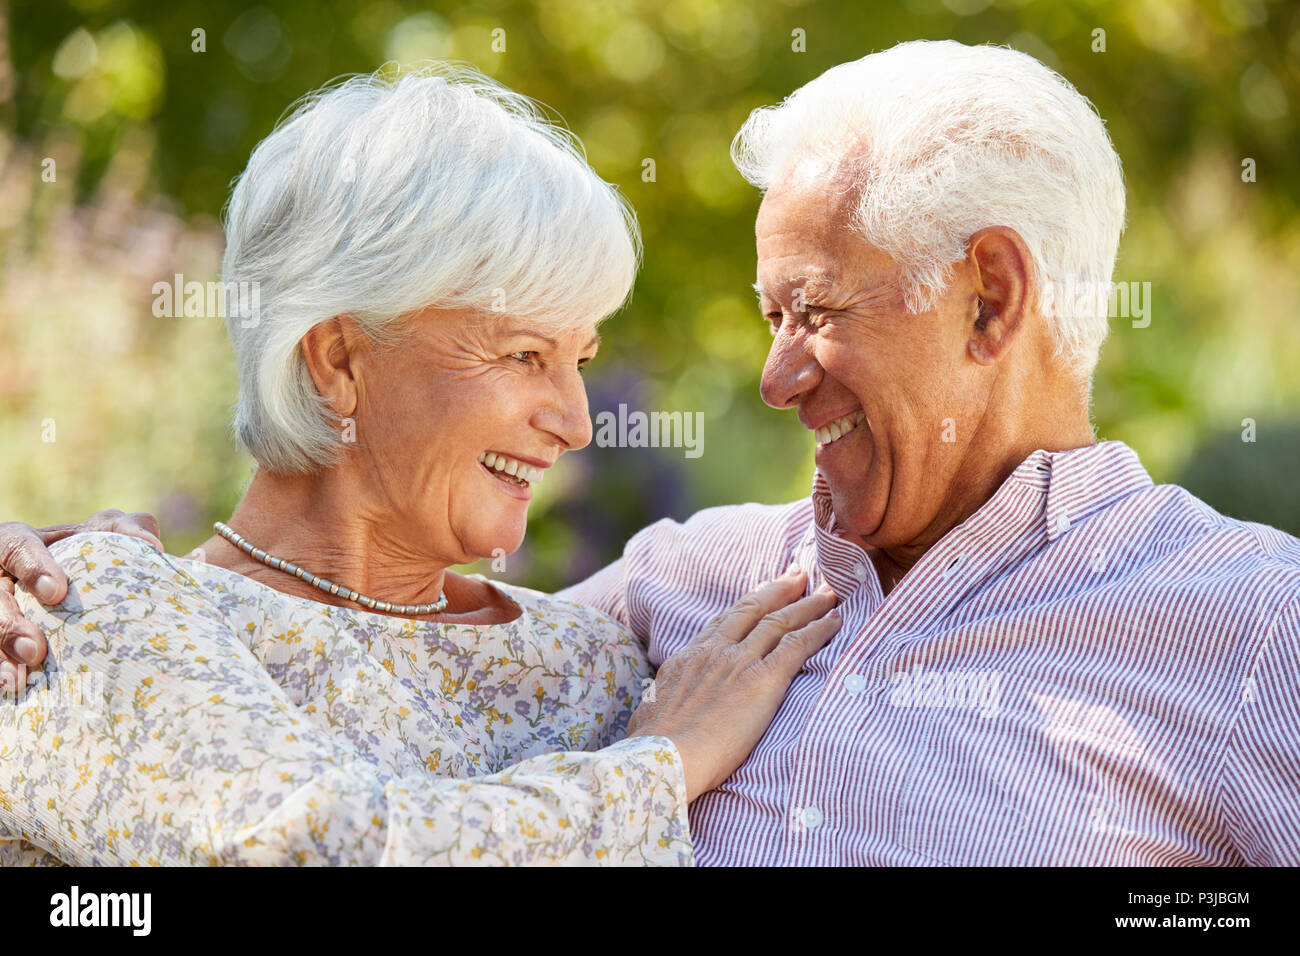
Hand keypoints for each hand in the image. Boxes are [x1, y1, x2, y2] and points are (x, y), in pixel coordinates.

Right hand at [0, 510, 163, 691]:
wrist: (78, 587)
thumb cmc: (90, 551)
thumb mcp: (105, 532)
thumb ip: (126, 529)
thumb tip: (150, 545)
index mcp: (19, 542)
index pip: (15, 545)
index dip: (32, 567)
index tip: (57, 593)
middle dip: (7, 625)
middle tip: (36, 651)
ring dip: (0, 655)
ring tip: (14, 681)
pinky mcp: (0, 639)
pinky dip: (1, 670)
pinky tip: (11, 690)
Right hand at [626, 568, 839, 801]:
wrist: (663, 756)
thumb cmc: (651, 745)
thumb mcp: (650, 709)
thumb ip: (662, 699)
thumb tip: (659, 704)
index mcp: (689, 657)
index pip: (724, 622)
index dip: (748, 604)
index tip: (763, 592)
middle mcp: (716, 651)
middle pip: (754, 609)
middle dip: (780, 590)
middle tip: (800, 575)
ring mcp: (740, 662)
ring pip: (780, 622)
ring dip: (808, 605)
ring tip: (828, 594)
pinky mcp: (763, 681)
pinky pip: (797, 645)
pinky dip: (819, 630)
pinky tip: (834, 623)